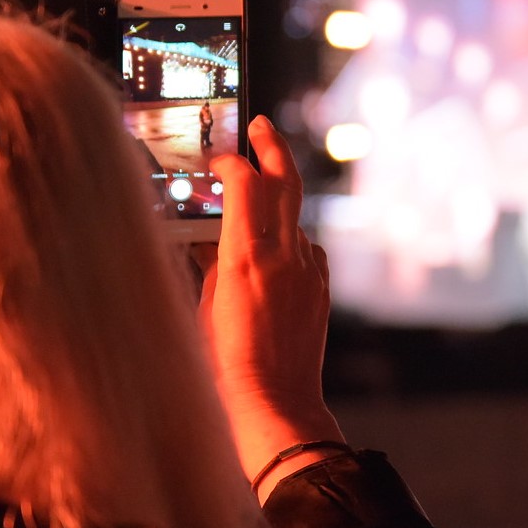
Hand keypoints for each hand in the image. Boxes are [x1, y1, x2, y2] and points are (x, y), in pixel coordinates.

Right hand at [194, 115, 344, 498]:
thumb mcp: (205, 306)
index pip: (246, 186)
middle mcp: (286, 255)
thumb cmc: (225, 362)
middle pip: (285, 183)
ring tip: (257, 190)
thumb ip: (214, 265)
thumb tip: (216, 240)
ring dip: (278, 200)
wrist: (274, 401)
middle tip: (262, 126)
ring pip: (295, 218)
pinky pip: (307, 248)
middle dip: (273, 149)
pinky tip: (274, 247)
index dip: (232, 163)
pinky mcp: (321, 287)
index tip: (220, 156)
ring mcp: (310, 269)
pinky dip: (290, 239)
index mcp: (248, 256)